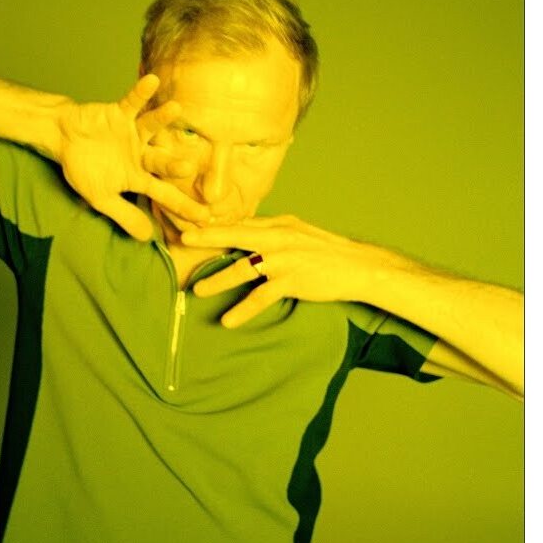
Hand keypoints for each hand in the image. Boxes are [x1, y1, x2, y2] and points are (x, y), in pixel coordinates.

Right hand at [56, 74, 207, 240]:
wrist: (63, 137)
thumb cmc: (82, 168)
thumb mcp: (101, 198)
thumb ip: (123, 214)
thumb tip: (146, 238)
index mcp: (138, 177)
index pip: (165, 195)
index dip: (183, 206)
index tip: (206, 217)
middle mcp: (140, 155)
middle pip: (160, 161)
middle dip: (172, 165)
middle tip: (188, 168)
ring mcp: (132, 133)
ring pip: (151, 127)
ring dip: (162, 118)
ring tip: (176, 108)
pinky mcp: (120, 113)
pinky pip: (132, 101)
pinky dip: (140, 92)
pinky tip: (153, 80)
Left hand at [181, 215, 377, 327]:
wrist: (359, 267)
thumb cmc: (328, 253)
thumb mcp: (299, 235)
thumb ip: (274, 234)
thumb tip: (249, 234)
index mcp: (279, 225)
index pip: (242, 223)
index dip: (216, 225)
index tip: (193, 223)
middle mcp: (279, 237)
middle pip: (237, 235)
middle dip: (208, 237)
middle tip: (183, 239)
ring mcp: (285, 258)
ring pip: (244, 267)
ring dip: (219, 279)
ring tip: (198, 290)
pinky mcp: (293, 280)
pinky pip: (262, 296)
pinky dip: (244, 309)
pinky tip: (229, 320)